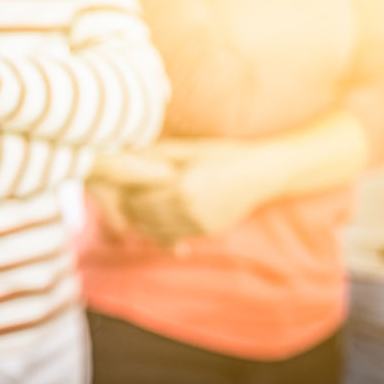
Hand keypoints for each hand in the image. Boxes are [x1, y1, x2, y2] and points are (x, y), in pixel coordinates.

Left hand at [89, 139, 279, 242]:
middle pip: (143, 217)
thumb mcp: (189, 148)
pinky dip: (161, 230)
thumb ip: (159, 154)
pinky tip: (158, 218)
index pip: (138, 198)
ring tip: (140, 208)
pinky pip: (174, 236)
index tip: (122, 186)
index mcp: (181, 185)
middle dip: (132, 208)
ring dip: (144, 222)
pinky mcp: (207, 232)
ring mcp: (199, 223)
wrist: (261, 173)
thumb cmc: (223, 154)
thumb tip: (128, 154)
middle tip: (125, 198)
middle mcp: (189, 208)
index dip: (126, 194)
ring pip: (156, 230)